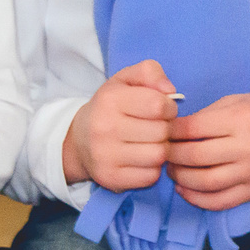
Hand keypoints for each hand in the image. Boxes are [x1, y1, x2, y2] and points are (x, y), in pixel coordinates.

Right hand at [63, 60, 179, 192]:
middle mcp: (104, 128)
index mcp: (110, 100)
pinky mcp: (110, 178)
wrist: (79, 140)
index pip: (159, 105)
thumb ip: (149, 72)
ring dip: (161, 149)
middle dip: (166, 129)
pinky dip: (153, 168)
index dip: (169, 107)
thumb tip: (170, 90)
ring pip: (159, 155)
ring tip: (151, 142)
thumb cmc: (110, 107)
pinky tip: (142, 159)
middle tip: (156, 128)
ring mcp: (105, 156)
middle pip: (162, 132)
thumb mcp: (125, 80)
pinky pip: (150, 176)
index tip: (162, 110)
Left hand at [166, 91, 249, 211]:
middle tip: (162, 152)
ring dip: (181, 178)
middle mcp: (248, 147)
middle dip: (172, 155)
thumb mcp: (239, 101)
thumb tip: (174, 130)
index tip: (163, 131)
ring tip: (172, 171)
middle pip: (196, 156)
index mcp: (242, 119)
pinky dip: (198, 199)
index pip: (194, 128)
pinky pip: (221, 201)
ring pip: (205, 182)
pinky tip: (186, 190)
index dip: (172, 131)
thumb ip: (208, 115)